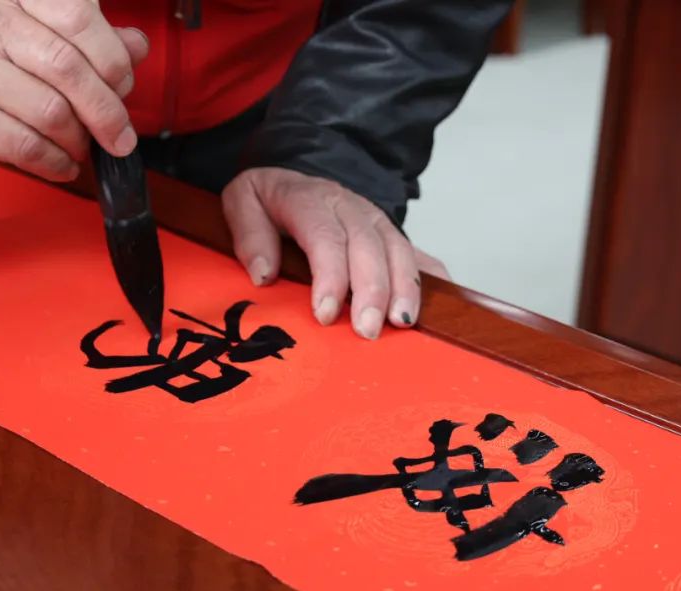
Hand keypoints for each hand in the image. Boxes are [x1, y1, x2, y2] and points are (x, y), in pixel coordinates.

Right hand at [0, 0, 148, 181]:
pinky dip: (57, 163)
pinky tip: (62, 163)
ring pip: (52, 112)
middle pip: (68, 68)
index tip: (123, 86)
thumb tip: (137, 45)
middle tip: (120, 136)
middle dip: (106, 111)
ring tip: (81, 147)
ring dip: (79, 141)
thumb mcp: (42, 43)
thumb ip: (92, 42)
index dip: (112, 58)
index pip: (78, 16)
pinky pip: (28, 146)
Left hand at [222, 167, 450, 339]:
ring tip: (402, 324)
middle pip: (369, 246)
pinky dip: (432, 279)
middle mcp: (349, 207)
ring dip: (404, 288)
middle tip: (367, 330)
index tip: (325, 314)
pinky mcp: (391, 235)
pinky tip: (439, 307)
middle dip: (372, 290)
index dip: (330, 276)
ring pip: (398, 250)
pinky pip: (419, 254)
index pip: (325, 236)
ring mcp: (375, 220)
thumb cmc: (269, 198)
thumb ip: (249, 235)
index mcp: (309, 199)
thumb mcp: (242, 202)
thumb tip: (264, 275)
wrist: (293, 171)